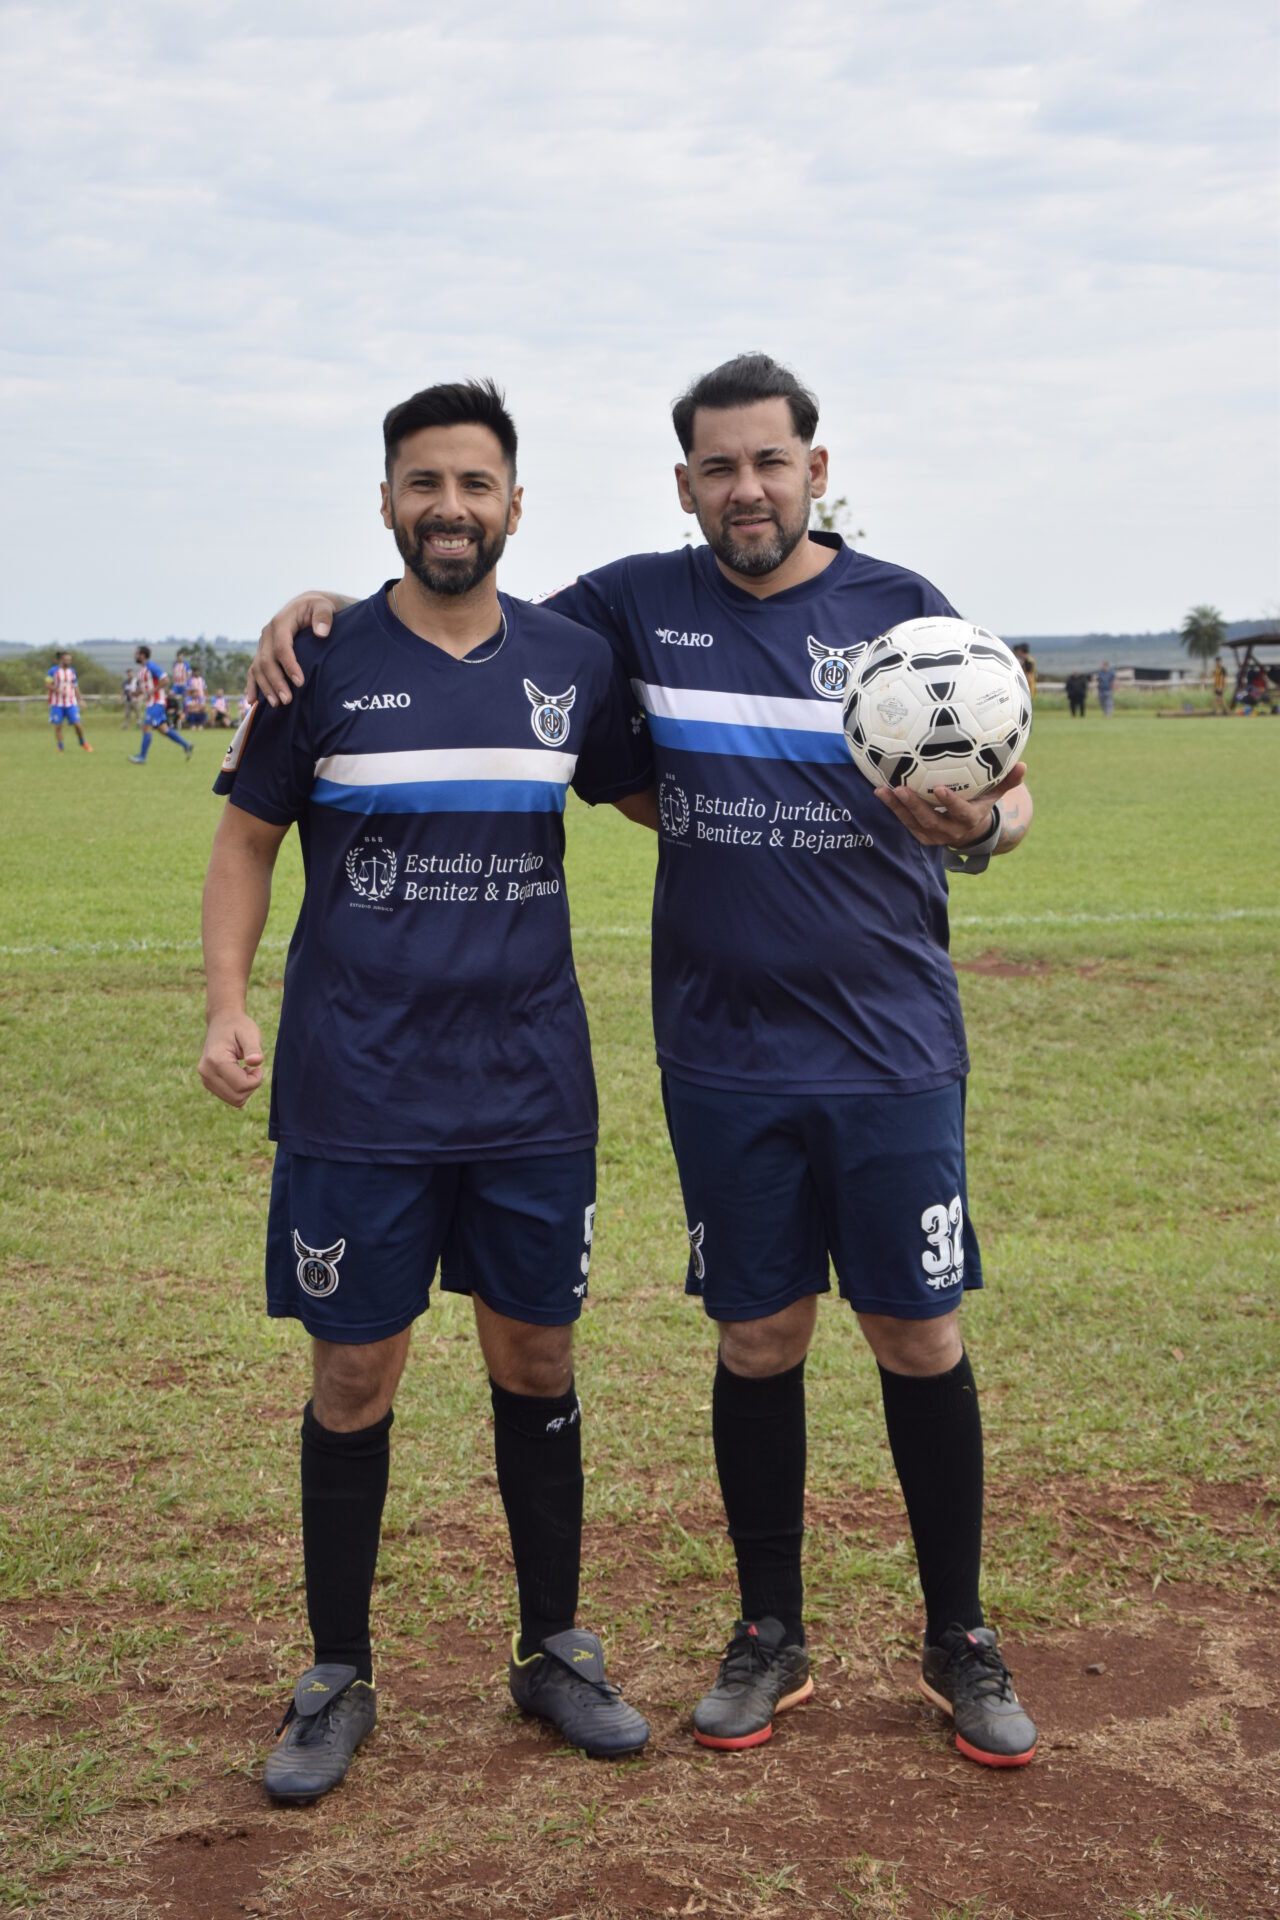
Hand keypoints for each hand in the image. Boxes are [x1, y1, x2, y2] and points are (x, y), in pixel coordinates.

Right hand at [198, 1010, 265, 1107]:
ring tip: (245, 1070)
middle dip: (251, 1086)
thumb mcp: (249, 1033)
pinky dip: (239, 1090)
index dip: (256, 1080)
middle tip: (252, 1069)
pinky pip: (229, 1097)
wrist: (222, 1022)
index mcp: (215, 1060)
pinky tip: (239, 1073)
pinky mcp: (208, 1082)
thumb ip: (253, 1048)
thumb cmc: (238, 1026)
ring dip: (245, 1089)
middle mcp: (206, 1072)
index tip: (257, 1067)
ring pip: (234, 1100)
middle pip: (237, 1097)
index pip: (241, 1086)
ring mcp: (205, 1079)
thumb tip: (256, 1061)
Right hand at [245, 592, 336, 706]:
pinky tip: (252, 701)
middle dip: (276, 681)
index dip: (289, 665)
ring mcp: (263, 644)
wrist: (307, 607)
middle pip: (267, 661)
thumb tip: (321, 632)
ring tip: (277, 704)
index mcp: (281, 622)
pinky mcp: (263, 652)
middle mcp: (268, 634)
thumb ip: (324, 616)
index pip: (282, 646)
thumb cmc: (318, 608)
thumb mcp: (324, 606)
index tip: (300, 682)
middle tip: (287, 700)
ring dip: (265, 687)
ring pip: (258, 668)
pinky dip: (252, 685)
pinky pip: (253, 670)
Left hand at [873, 762, 1026, 848]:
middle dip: (915, 806)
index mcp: (968, 819)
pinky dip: (893, 809)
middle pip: (930, 820)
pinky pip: (905, 823)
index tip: (939, 788)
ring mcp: (933, 835)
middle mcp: (950, 831)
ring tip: (883, 790)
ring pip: (913, 823)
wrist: (969, 833)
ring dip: (897, 807)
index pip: (960, 812)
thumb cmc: (980, 804)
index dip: (950, 803)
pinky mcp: (921, 836)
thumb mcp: (994, 795)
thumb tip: (1024, 764)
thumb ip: (1006, 781)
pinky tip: (881, 792)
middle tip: (901, 788)